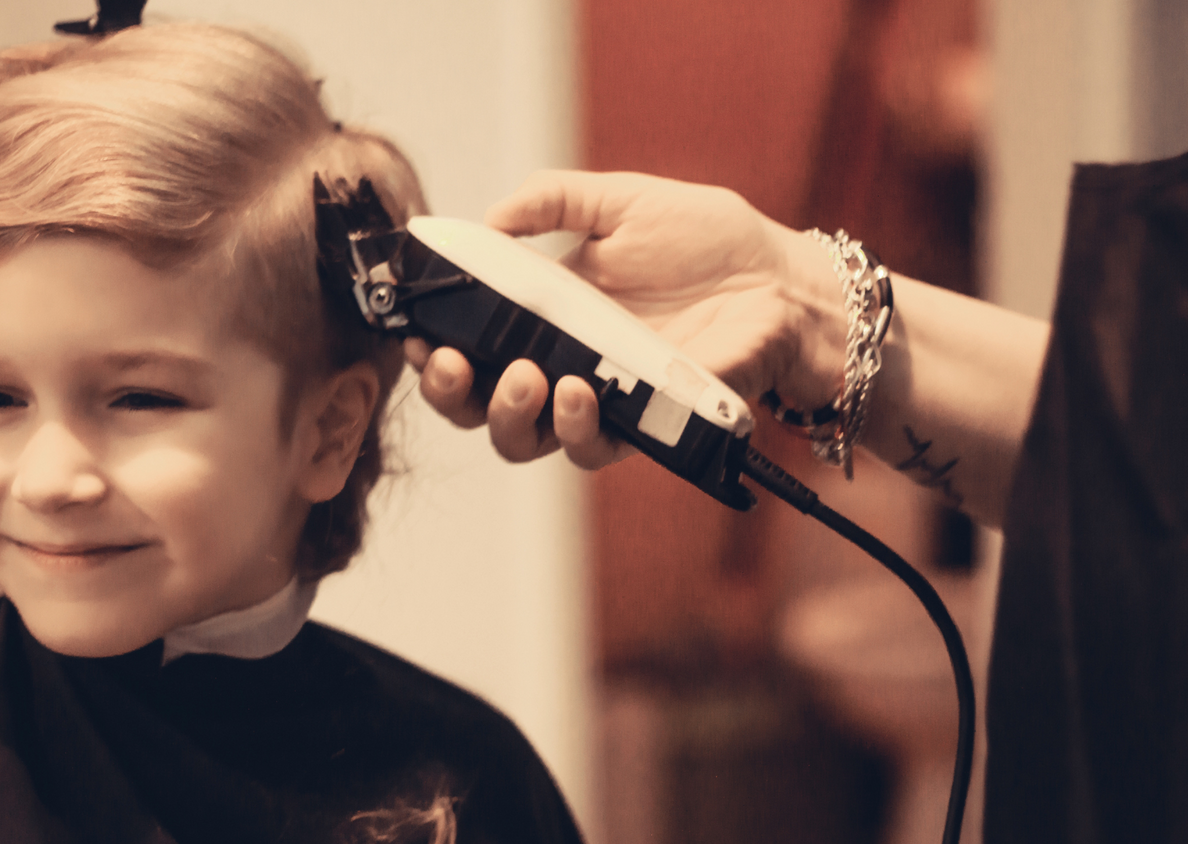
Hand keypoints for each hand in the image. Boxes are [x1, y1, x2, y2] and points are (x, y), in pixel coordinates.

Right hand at [407, 170, 845, 466]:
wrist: (782, 281)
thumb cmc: (708, 241)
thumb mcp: (621, 202)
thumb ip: (551, 202)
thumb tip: (485, 219)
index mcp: (542, 314)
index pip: (467, 344)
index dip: (431, 348)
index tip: (415, 331)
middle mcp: (560, 364)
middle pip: (477, 405)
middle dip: (449, 394)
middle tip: (449, 363)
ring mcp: (599, 400)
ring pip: (522, 439)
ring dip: (505, 414)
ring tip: (523, 376)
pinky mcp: (640, 426)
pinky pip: (590, 450)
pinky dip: (574, 428)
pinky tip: (579, 390)